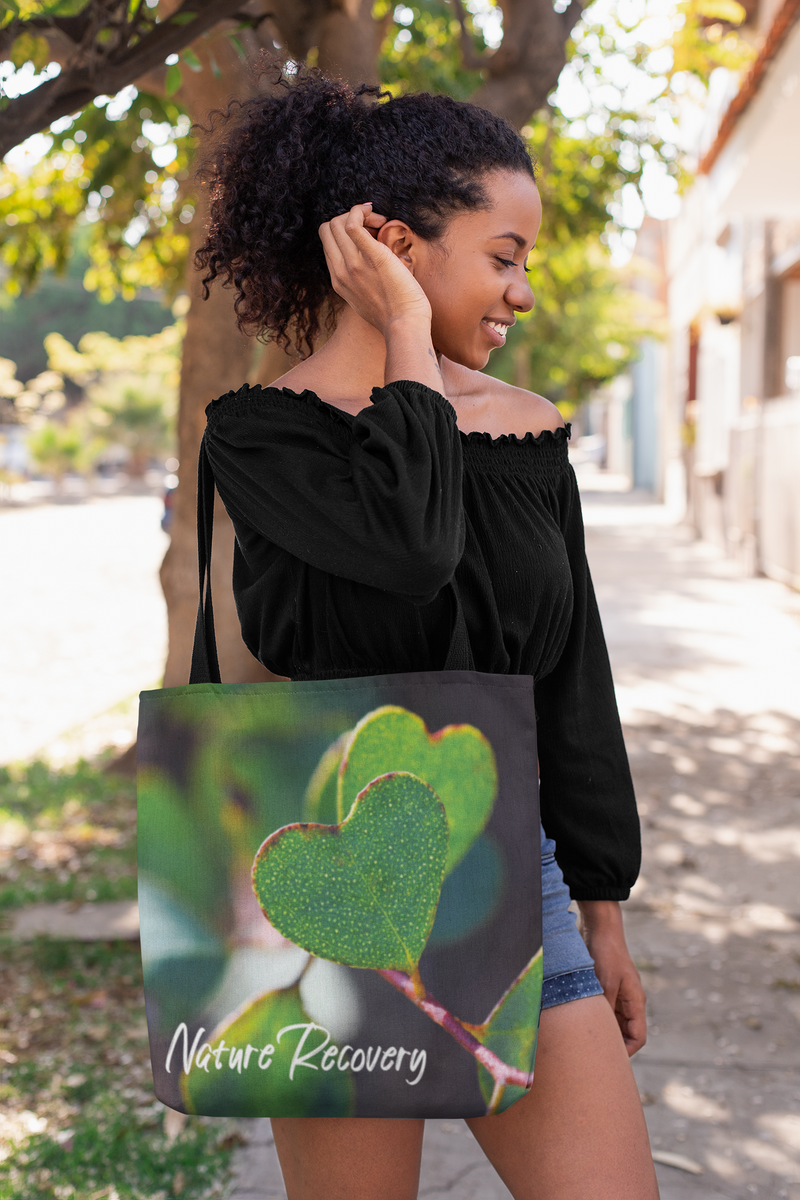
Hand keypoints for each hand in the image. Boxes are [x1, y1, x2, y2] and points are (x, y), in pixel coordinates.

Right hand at [318, 203, 431, 335]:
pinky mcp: (374, 257)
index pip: (328, 242)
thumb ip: (360, 280)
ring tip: (380, 223)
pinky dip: (361, 212)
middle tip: (374, 226)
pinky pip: (353, 225)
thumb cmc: (394, 314)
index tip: (368, 235)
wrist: (405, 325)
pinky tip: (378, 218)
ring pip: (337, 223)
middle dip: (348, 218)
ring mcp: (354, 265)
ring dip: (359, 214)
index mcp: (338, 280)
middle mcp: (341, 271)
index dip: (345, 231)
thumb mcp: (366, 298)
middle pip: (328, 229)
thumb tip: (371, 261)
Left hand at [578, 900, 646, 1055]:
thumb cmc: (606, 953)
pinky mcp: (605, 988)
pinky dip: (593, 1018)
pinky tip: (578, 1021)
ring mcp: (617, 995)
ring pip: (612, 1023)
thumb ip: (606, 1008)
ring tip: (582, 1039)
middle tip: (591, 1052)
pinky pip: (602, 1010)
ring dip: (600, 1030)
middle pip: (625, 1033)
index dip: (625, 1051)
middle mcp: (628, 1001)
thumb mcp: (605, 983)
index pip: (637, 1037)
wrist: (599, 927)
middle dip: (611, 1044)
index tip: (607, 1057)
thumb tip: (600, 1033)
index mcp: (635, 1002)